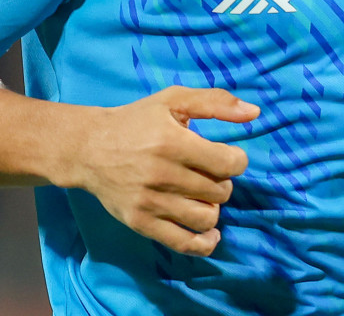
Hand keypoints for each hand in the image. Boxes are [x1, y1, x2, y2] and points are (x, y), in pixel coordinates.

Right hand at [71, 86, 257, 256]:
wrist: (88, 148)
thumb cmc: (136, 121)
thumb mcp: (173, 99)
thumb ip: (216, 102)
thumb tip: (254, 113)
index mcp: (172, 142)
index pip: (228, 164)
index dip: (236, 160)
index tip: (226, 155)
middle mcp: (161, 174)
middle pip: (220, 192)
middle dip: (221, 181)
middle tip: (207, 171)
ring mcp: (150, 202)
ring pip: (207, 218)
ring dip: (213, 206)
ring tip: (201, 193)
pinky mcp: (141, 223)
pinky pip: (184, 243)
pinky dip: (205, 242)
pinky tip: (209, 233)